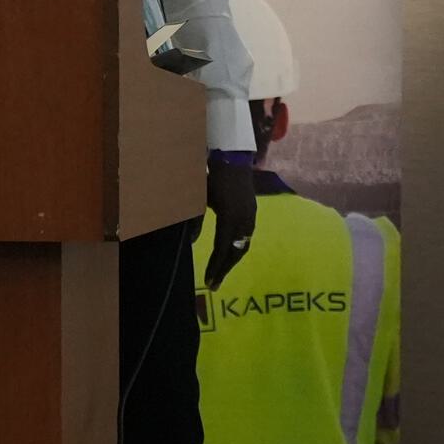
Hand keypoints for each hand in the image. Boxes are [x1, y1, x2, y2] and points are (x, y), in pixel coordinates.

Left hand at [204, 160, 260, 287]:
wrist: (233, 158)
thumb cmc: (212, 177)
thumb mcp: (200, 198)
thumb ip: (195, 219)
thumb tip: (191, 241)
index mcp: (229, 217)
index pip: (222, 248)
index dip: (215, 266)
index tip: (208, 281)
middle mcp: (243, 220)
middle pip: (236, 251)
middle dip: (224, 269)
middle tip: (214, 284)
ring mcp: (250, 216)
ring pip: (243, 245)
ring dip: (232, 260)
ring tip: (221, 272)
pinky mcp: (252, 212)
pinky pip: (246, 236)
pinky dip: (238, 248)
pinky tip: (230, 253)